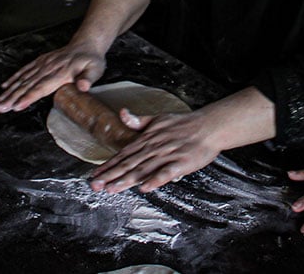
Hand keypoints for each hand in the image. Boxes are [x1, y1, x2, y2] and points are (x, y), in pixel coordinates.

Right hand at [0, 40, 107, 112]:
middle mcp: (48, 69)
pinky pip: (25, 70)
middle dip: (13, 97)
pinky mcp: (41, 62)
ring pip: (24, 79)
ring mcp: (43, 65)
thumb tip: (83, 87)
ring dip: (10, 91)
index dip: (28, 97)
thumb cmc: (91, 60)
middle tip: (0, 108)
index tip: (17, 106)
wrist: (86, 44)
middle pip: (28, 85)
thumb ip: (88, 79)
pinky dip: (14, 78)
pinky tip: (5, 86)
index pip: (41, 87)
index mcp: (61, 74)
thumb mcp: (95, 69)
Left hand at [88, 108, 221, 192]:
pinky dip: (155, 180)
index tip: (95, 175)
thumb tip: (123, 114)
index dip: (108, 165)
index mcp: (147, 138)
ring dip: (126, 180)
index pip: (123, 154)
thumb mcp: (158, 118)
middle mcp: (153, 147)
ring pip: (143, 169)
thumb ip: (139, 121)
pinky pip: (165, 172)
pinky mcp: (181, 162)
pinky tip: (144, 188)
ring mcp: (167, 155)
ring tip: (112, 188)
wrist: (208, 126)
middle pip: (129, 163)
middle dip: (111, 175)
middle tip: (95, 185)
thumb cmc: (184, 123)